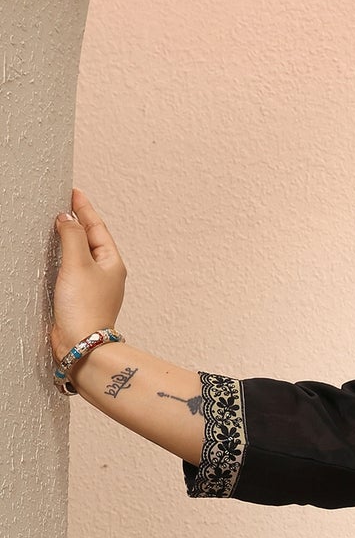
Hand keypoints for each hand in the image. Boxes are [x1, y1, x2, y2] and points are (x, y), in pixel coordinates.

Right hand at [50, 186, 126, 359]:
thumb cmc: (85, 309)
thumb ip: (72, 236)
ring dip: (73, 238)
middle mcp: (107, 274)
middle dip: (80, 220)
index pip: (97, 227)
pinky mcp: (81, 298)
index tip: (74, 193)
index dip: (85, 209)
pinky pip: (74, 269)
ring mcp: (94, 287)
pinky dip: (66, 256)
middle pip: (92, 239)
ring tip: (62, 223)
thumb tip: (67, 219)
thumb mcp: (78, 263)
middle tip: (68, 202)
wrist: (81, 344)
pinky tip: (58, 255)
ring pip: (83, 254)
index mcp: (112, 263)